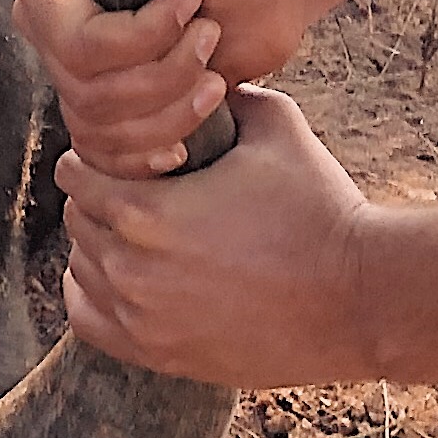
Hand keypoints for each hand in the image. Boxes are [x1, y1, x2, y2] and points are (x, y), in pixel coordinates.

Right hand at [6, 0, 315, 175]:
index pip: (74, 43)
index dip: (140, 36)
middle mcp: (50, 30)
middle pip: (91, 91)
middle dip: (168, 69)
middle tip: (208, 29)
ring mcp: (77, 76)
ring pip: (104, 128)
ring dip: (176, 104)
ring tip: (212, 65)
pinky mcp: (108, 114)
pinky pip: (108, 158)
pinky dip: (156, 149)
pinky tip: (187, 129)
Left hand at [56, 86, 379, 385]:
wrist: (363, 298)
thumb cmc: (321, 208)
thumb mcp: (275, 127)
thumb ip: (223, 97)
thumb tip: (195, 81)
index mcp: (143, 211)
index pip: (74, 175)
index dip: (96, 157)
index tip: (124, 155)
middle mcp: (130, 269)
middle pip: (77, 220)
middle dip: (100, 199)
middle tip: (138, 190)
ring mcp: (142, 320)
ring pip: (82, 270)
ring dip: (101, 246)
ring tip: (143, 234)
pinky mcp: (161, 356)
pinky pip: (90, 321)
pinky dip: (98, 296)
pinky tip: (131, 278)